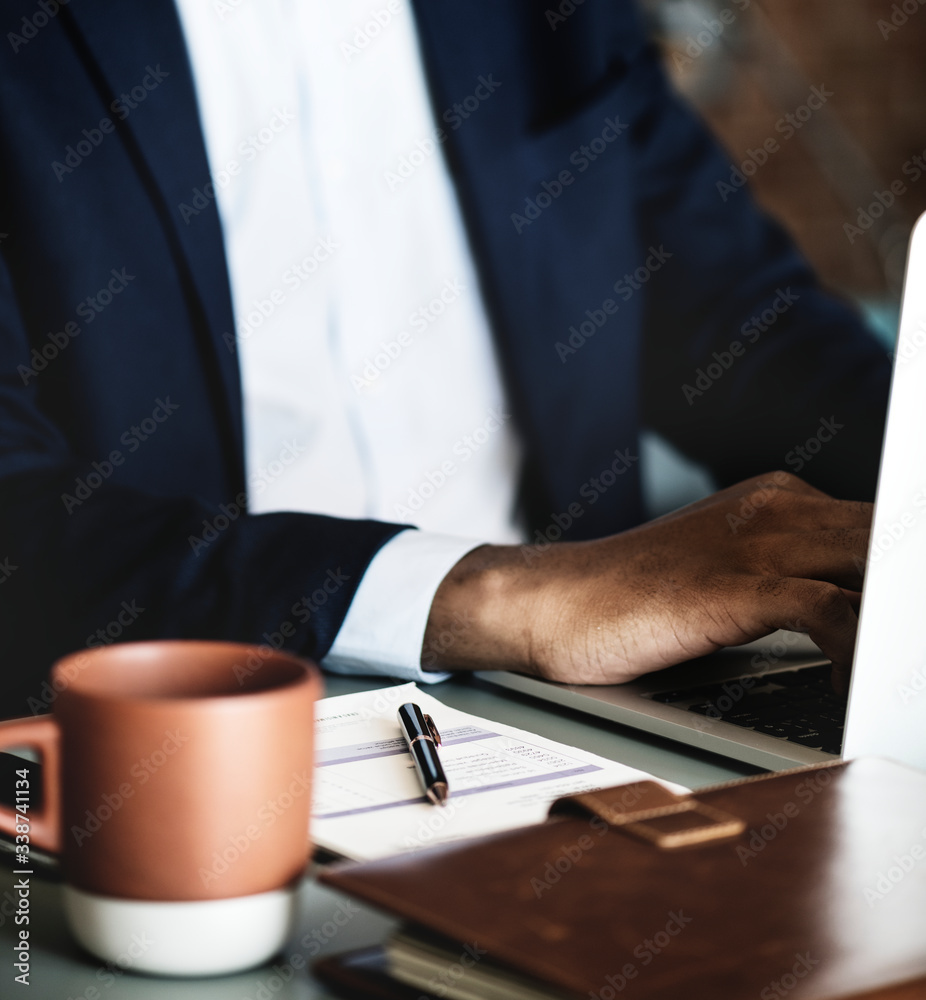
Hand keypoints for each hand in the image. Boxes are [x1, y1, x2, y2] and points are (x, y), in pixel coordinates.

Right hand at [422, 472, 868, 685]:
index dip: (902, 579)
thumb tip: (853, 617)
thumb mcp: (722, 575)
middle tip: (907, 645)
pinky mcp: (731, 587)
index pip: (886, 529)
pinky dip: (860, 650)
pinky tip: (855, 685)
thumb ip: (787, 578)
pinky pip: (832, 611)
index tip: (903, 625)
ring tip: (894, 664)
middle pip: (892, 537)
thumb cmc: (630, 601)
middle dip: (906, 593)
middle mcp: (777, 510)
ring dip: (896, 619)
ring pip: (877, 563)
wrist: (550, 602)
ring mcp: (755, 544)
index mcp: (779, 502)